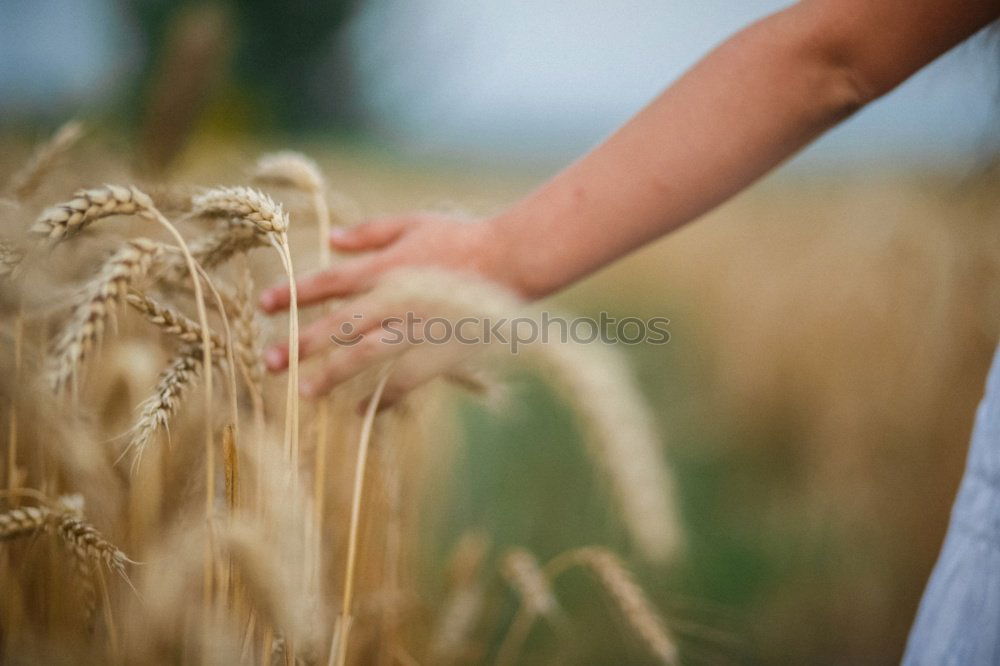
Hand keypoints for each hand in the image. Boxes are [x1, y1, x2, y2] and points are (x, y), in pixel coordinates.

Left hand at [258, 213, 520, 401]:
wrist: (513, 260)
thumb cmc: (464, 238)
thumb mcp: (414, 223)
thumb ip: (370, 233)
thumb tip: (331, 238)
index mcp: (386, 266)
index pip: (328, 281)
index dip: (293, 293)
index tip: (264, 306)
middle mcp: (395, 299)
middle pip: (337, 324)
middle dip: (300, 343)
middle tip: (268, 362)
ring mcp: (418, 328)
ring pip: (366, 356)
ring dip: (333, 374)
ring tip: (307, 392)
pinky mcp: (440, 352)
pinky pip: (406, 381)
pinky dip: (383, 398)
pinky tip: (363, 412)